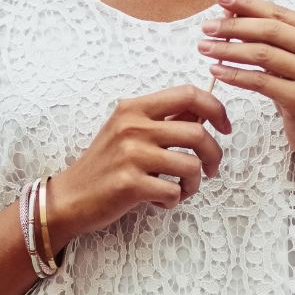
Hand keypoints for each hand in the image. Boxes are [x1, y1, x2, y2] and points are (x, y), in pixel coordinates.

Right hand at [52, 84, 232, 238]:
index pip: (188, 94)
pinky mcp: (130, 184)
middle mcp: (133, 126)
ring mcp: (131, 154)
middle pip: (198, 133)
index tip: (224, 128)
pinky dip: (173, 200)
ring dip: (194, 183)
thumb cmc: (106, 165)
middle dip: (214, 155)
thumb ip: (163, 120)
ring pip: (191, 165)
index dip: (216, 109)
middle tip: (211, 170)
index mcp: (134, 108)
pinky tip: (157, 200)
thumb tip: (205, 113)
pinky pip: (174, 192)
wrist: (70, 197)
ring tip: (180, 189)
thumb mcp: (129, 131)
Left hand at [195, 0, 294, 170]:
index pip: (281, 13)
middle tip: (207, 26)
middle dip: (234, 25)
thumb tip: (230, 12)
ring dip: (228, 49)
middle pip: (271, 30)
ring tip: (205, 47)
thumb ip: (273, 39)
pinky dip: (234, 74)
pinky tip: (216, 71)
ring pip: (263, 54)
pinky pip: (260, 81)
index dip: (248, 4)